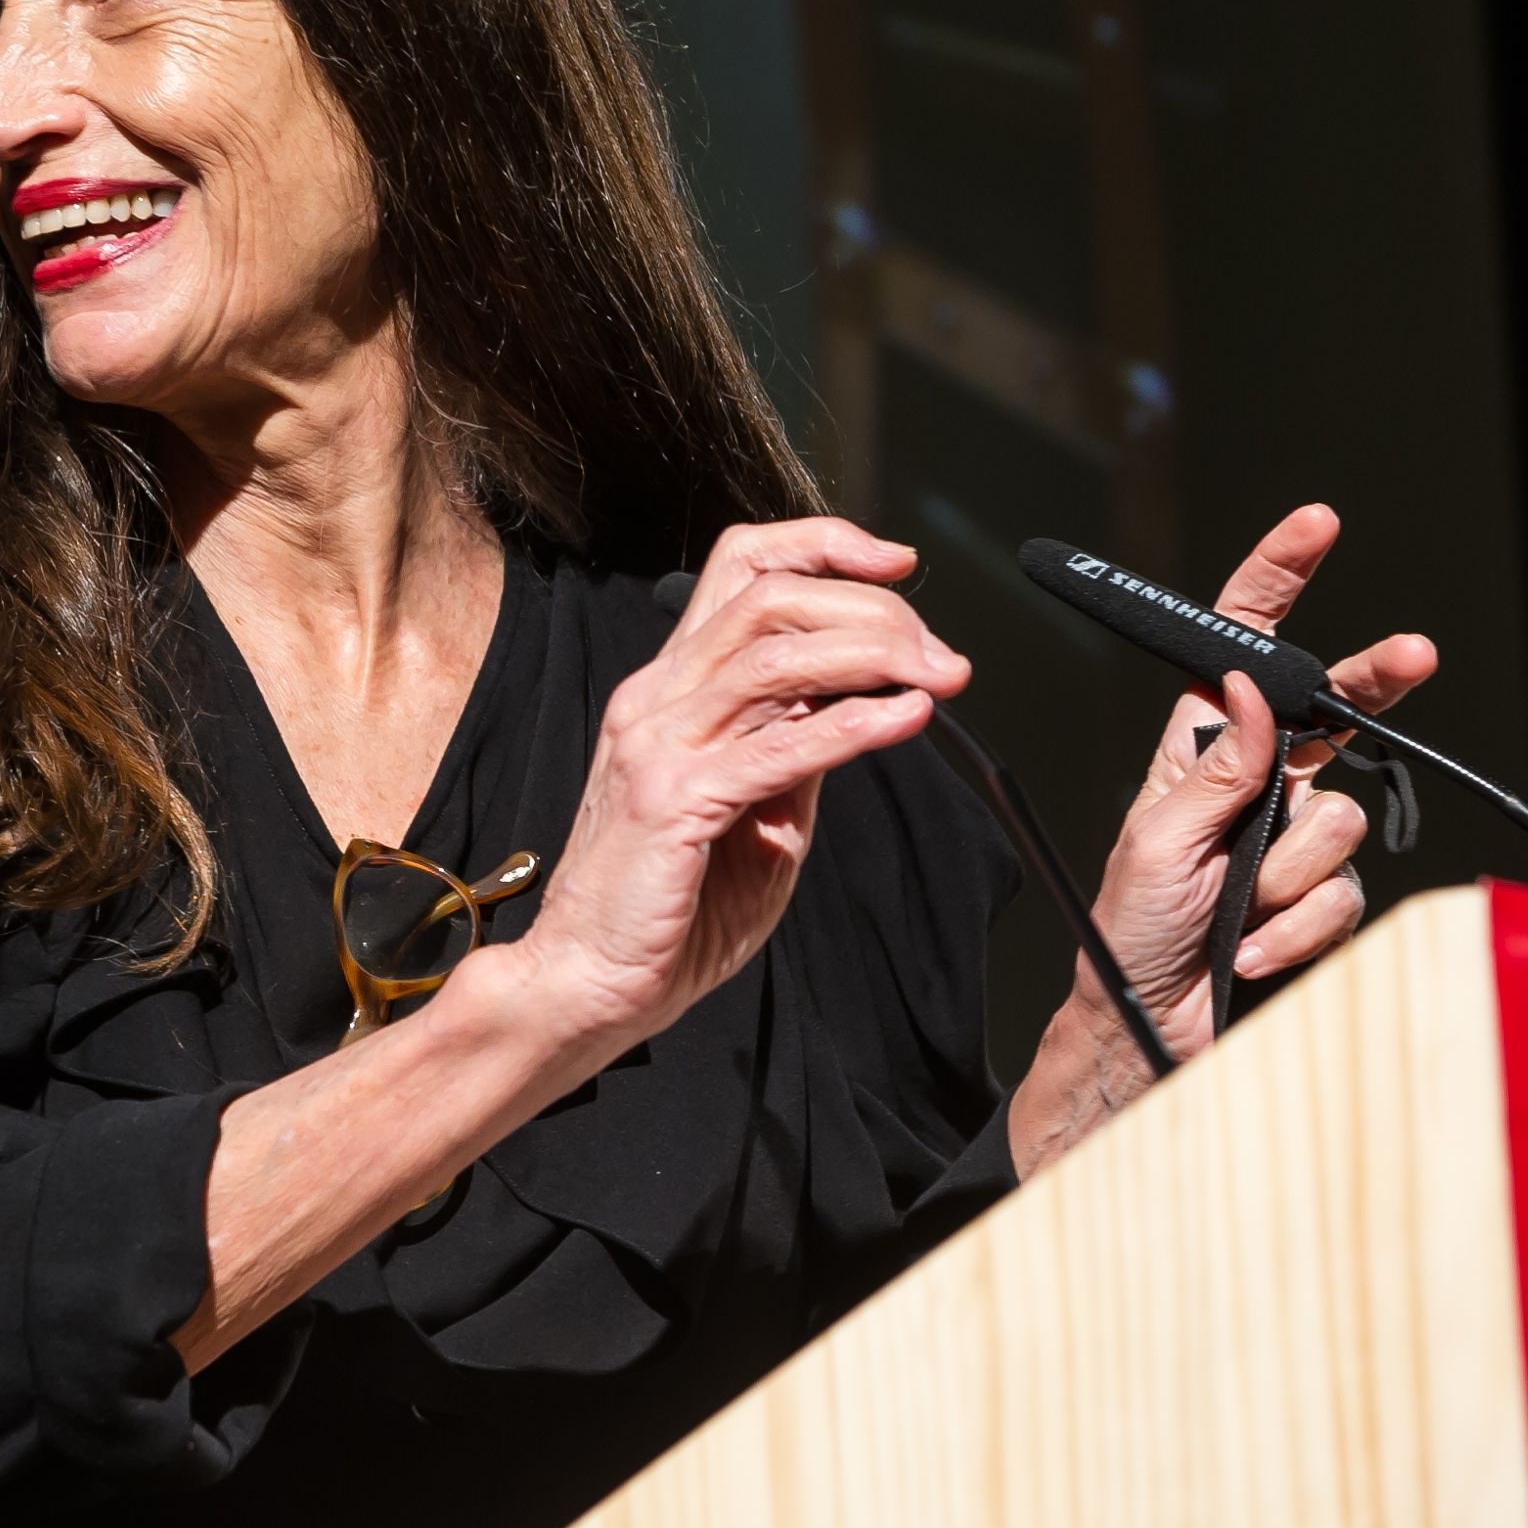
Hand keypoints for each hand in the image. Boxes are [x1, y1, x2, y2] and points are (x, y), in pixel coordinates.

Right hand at [514, 517, 969, 1050]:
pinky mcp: (673, 799)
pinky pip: (779, 746)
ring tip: (939, 675)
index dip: (822, 546)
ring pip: (776, 655)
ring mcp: (657, 743)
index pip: (740, 569)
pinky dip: (855, 725)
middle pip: (770, 599)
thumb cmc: (665, 910)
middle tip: (939, 652)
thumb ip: (793, 752)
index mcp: (669, 689)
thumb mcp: (752, 810)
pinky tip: (908, 719)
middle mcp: (657, 698)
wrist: (587, 980)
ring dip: (874, 654)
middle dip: (872, 609)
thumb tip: (858, 705)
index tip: (895, 565)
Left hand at [1085, 503, 1436, 1056]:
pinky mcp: (1321, 898)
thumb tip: (1247, 690)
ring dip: (1282, 873)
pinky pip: (1342, 892)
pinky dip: (1294, 925)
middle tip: (1412, 652)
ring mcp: (1294, 839)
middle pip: (1336, 712)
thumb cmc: (1129, 927)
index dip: (1277, 583)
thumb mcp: (1158, 838)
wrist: (1149, 1023)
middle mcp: (1257, 782)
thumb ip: (1215, 769)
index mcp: (1201, 748)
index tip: (1314, 526)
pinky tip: (1251, 946)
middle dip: (1374, 683)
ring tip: (1231, 906)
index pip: (1242, 649)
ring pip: (1339, 819)